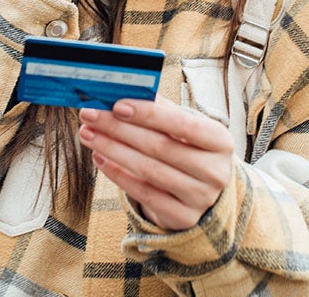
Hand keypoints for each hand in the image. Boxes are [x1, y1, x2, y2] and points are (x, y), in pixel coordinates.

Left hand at [78, 98, 233, 230]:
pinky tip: (99, 158)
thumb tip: (126, 91)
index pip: (183, 123)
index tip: (116, 104)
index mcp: (220, 141)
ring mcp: (201, 197)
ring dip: (112, 149)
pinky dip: (117, 174)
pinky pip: (143, 194)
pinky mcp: (183, 217)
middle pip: (160, 147)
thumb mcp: (184, 129)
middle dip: (119, 129)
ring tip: (88, 134)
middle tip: (90, 116)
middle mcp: (215, 171)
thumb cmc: (189, 150)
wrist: (204, 192)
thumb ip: (160, 110)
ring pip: (148, 170)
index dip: (149, 114)